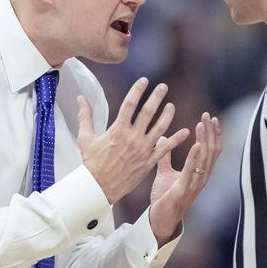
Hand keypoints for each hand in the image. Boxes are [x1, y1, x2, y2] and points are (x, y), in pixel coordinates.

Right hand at [77, 77, 189, 204]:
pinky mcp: (148, 161)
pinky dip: (176, 139)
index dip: (138, 90)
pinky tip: (186, 132)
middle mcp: (132, 137)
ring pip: (159, 128)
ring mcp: (142, 149)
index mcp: (118, 130)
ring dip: (167, 115)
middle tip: (163, 87)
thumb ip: (85, 115)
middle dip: (156, 97)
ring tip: (171, 106)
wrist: (99, 187)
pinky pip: (165, 148)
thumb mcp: (85, 137)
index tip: (144, 80)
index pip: (130, 104)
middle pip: (148, 112)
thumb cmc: (91, 162)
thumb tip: (80, 97)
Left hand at [148, 112, 220, 244]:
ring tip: (202, 124)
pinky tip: (196, 144)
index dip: (212, 133)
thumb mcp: (165, 172)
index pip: (210, 149)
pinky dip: (195, 157)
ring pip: (204, 158)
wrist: (159, 218)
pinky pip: (192, 171)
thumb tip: (163, 138)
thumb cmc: (164, 196)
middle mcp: (201, 177)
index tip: (210, 117)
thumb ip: (166, 155)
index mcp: (199, 172)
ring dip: (204, 139)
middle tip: (207, 115)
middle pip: (211, 151)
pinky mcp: (184, 189)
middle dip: (210, 132)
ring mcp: (194, 184)